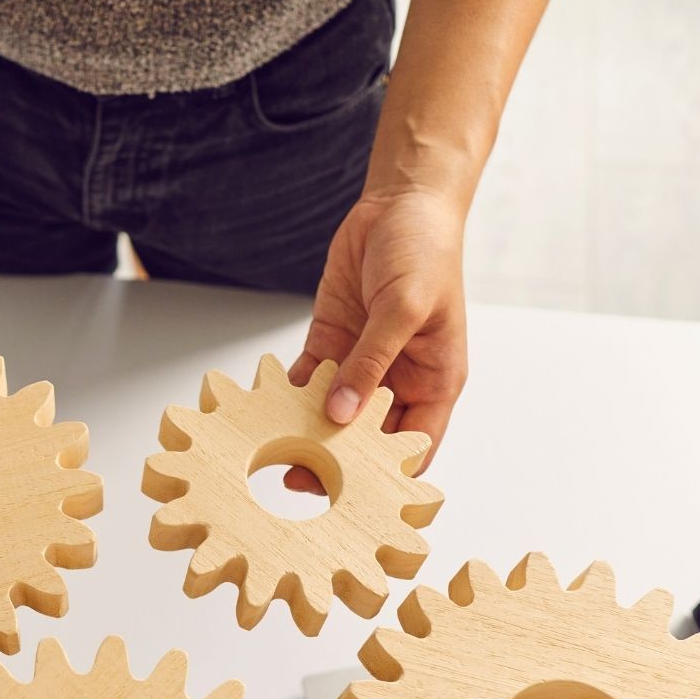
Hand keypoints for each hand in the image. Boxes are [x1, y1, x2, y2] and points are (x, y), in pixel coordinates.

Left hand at [284, 187, 467, 494]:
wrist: (399, 203)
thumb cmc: (426, 250)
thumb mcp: (404, 309)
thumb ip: (372, 362)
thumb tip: (343, 414)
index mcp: (434, 380)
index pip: (415, 446)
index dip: (389, 474)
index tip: (355, 495)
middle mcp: (398, 380)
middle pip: (368, 439)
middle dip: (338, 461)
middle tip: (302, 481)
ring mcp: (362, 363)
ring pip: (332, 414)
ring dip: (307, 433)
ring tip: (275, 455)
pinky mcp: (332, 343)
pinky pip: (308, 380)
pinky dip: (287, 396)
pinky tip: (265, 411)